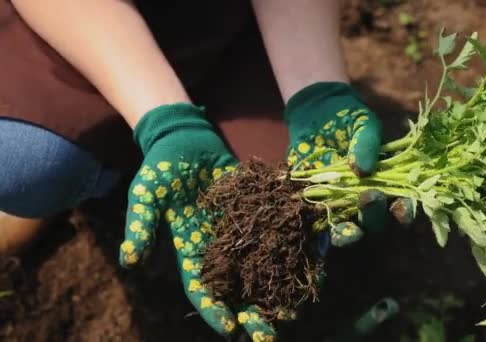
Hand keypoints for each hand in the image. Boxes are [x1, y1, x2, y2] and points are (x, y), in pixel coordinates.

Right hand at [118, 103, 275, 339]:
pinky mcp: (258, 211)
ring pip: (260, 267)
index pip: (201, 289)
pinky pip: (276, 234)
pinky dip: (292, 248)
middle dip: (252, 313)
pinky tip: (310, 263)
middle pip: (236, 288)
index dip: (213, 311)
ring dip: (276, 289)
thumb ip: (141, 226)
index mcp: (190, 252)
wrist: (187, 140)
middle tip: (270, 335)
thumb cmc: (162, 169)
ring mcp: (240, 232)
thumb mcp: (146, 195)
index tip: (230, 330)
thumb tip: (130, 259)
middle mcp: (219, 249)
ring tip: (295, 310)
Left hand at [285, 82, 406, 244]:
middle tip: (369, 198)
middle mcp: (367, 199)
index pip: (401, 205)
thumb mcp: (362, 123)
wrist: (313, 115)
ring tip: (346, 226)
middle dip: (375, 216)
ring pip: (350, 230)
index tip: (401, 206)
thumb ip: (367, 143)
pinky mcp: (316, 206)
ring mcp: (342, 205)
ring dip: (350, 232)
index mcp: (387, 182)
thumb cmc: (346, 119)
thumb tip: (362, 170)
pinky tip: (316, 221)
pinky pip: (319, 225)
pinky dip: (319, 229)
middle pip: (377, 223)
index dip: (404, 211)